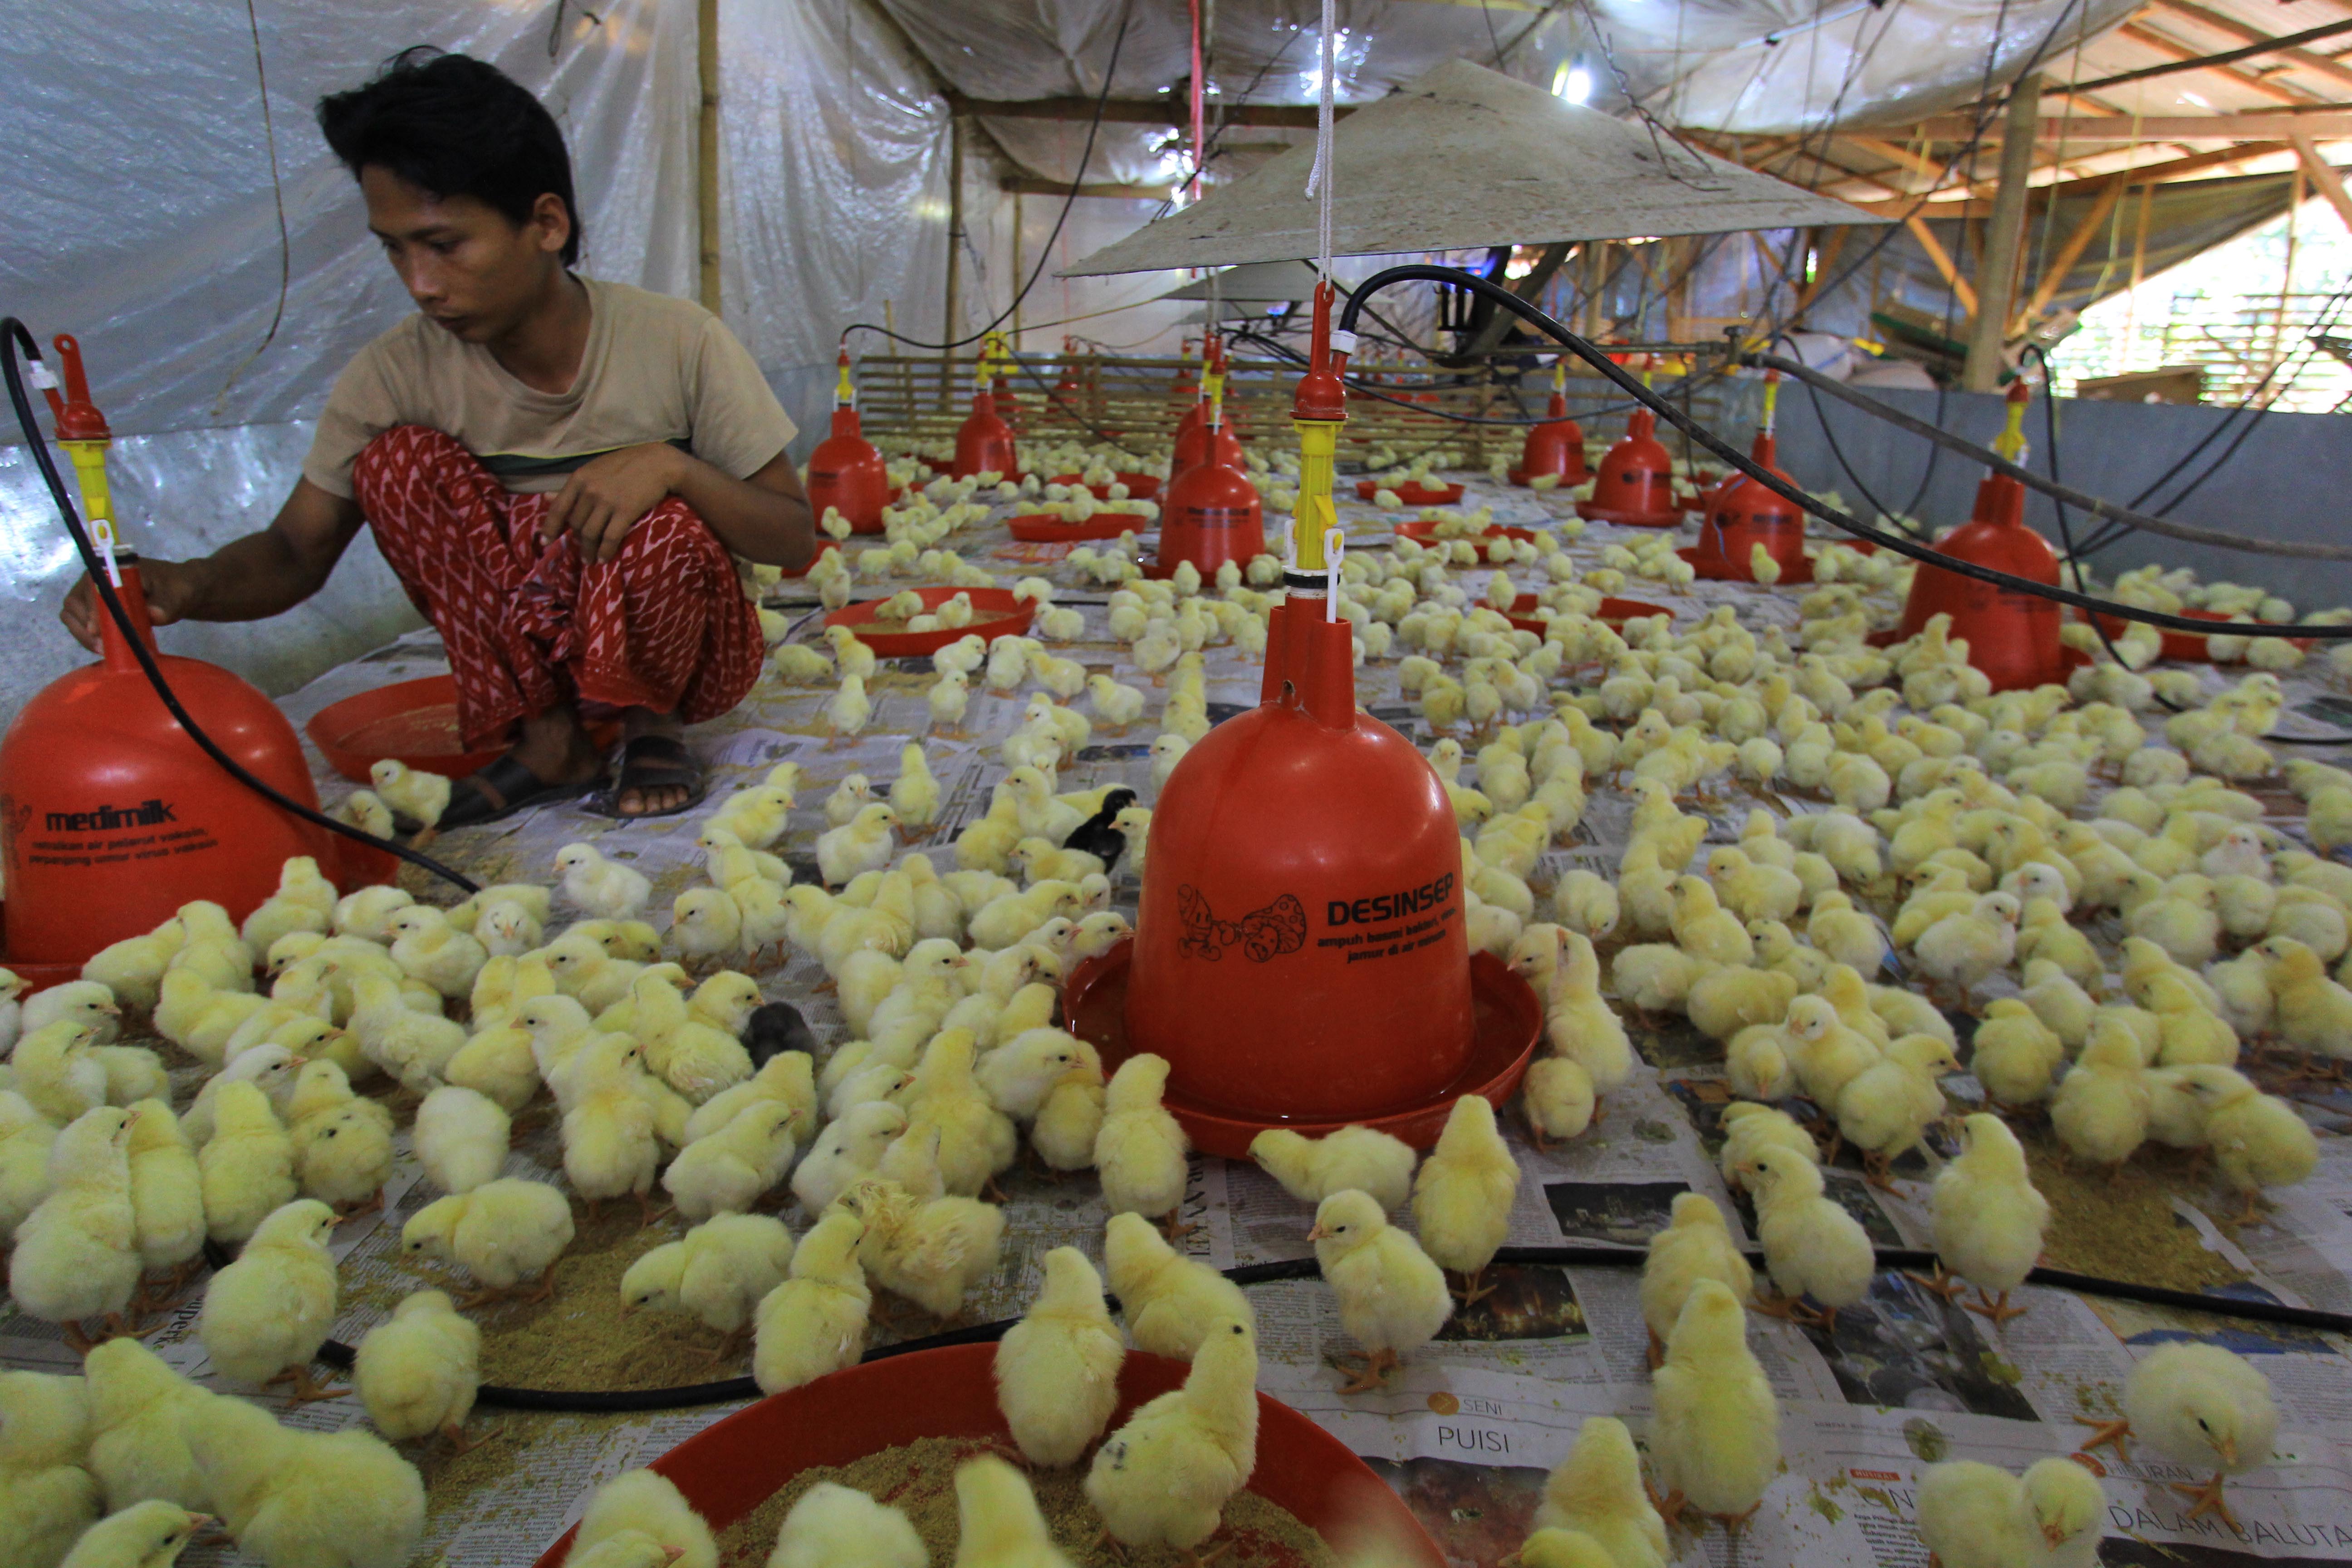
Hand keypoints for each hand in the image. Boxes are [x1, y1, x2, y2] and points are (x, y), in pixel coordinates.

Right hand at [60, 557, 202, 652]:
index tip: (97, 631)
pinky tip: (104, 649)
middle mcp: (95, 579)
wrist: (179, 591)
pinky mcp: (95, 607)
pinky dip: (87, 637)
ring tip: (103, 651)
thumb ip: (167, 604)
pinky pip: (81, 623)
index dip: (92, 610)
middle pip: (74, 603)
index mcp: (111, 568)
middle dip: (84, 628)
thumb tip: (154, 614)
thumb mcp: (178, 595)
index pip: (90, 588)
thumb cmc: (178, 588)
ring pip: (72, 615)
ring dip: (83, 635)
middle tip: (103, 648)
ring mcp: (92, 593)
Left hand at [541, 443, 684, 564]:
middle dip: (577, 540)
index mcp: (579, 479)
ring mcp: (607, 501)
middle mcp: (590, 490)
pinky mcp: (625, 511)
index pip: (558, 508)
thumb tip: (545, 497)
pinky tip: (604, 559)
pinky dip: (605, 551)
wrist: (658, 463)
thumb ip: (573, 487)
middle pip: (575, 524)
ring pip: (589, 534)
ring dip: (588, 551)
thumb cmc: (625, 465)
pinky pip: (610, 538)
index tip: (545, 543)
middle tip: (583, 549)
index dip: (549, 528)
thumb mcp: (594, 470)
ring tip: (590, 560)